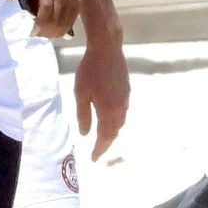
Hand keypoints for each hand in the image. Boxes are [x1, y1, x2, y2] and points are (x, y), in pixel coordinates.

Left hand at [21, 0, 92, 39]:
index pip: (45, 9)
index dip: (39, 23)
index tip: (32, 32)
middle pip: (55, 21)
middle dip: (45, 32)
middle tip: (36, 34)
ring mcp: (72, 2)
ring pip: (64, 24)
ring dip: (54, 33)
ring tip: (44, 34)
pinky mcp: (78, 5)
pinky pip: (71, 22)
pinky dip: (63, 30)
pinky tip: (55, 32)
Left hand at [73, 38, 129, 159]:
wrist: (107, 48)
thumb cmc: (89, 70)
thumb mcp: (80, 93)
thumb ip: (83, 115)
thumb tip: (86, 134)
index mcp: (108, 110)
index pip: (104, 137)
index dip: (99, 149)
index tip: (93, 159)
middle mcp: (120, 108)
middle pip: (114, 132)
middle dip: (106, 144)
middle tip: (97, 152)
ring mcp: (125, 99)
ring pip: (120, 123)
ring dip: (112, 133)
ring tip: (103, 138)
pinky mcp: (127, 91)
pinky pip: (122, 113)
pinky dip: (116, 121)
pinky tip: (109, 119)